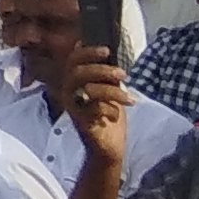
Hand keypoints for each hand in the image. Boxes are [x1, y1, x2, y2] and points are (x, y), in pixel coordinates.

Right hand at [65, 46, 135, 176]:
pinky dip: (110, 110)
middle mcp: (69, 94)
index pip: (73, 60)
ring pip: (88, 89)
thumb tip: (110, 52)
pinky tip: (116, 115)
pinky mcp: (81, 123)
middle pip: (77, 72)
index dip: (87, 52)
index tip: (107, 50)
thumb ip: (107, 75)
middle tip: (123, 74)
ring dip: (113, 91)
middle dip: (102, 70)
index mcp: (75, 83)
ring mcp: (73, 108)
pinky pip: (94, 109)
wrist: (109, 147)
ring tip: (129, 99)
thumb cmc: (109, 117)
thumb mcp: (110, 91)